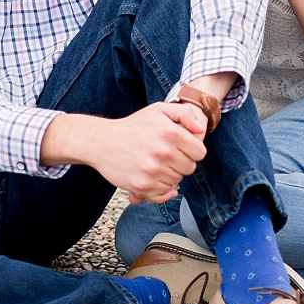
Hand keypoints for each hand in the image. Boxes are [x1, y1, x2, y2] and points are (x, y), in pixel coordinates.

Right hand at [46, 104, 207, 204]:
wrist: (102, 142)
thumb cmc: (133, 126)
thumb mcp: (159, 110)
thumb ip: (184, 114)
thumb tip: (200, 130)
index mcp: (171, 133)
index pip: (199, 152)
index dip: (192, 150)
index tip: (181, 147)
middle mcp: (163, 152)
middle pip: (189, 168)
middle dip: (181, 162)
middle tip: (166, 155)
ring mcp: (153, 171)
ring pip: (177, 181)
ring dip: (170, 175)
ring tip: (155, 163)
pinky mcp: (143, 186)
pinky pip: (164, 193)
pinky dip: (161, 188)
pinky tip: (153, 177)